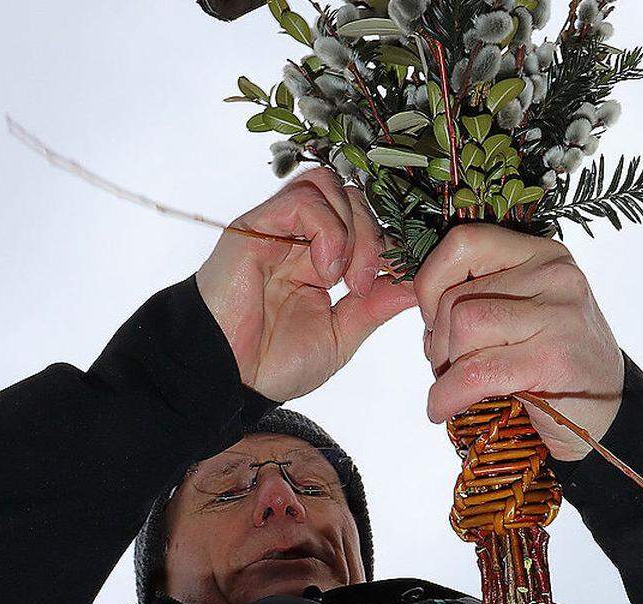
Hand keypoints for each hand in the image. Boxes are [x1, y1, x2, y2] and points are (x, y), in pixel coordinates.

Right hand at [196, 168, 415, 401]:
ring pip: (329, 186)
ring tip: (344, 279)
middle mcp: (297, 237)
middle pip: (351, 196)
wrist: (227, 379)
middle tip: (364, 284)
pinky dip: (328, 230)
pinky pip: (303, 199)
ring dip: (352, 230)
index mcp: (318, 259)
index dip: (388, 243)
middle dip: (374, 237)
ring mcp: (275, 229)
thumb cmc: (273, 363)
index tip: (397, 280)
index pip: (364, 221)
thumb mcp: (341, 335)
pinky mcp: (254, 227)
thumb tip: (416, 285)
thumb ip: (376, 306)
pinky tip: (324, 270)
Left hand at [416, 224, 623, 461]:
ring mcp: (560, 313)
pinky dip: (447, 394)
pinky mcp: (555, 357)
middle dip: (437, 340)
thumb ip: (481, 293)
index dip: (431, 281)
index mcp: (542, 254)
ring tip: (454, 387)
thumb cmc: (553, 365)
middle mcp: (555, 273)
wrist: (607, 416)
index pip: (464, 242)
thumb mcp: (522, 313)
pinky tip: (443, 407)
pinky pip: (476, 370)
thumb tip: (411, 295)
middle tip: (447, 368)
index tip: (432, 318)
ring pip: (464, 326)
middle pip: (457, 296)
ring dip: (444, 367)